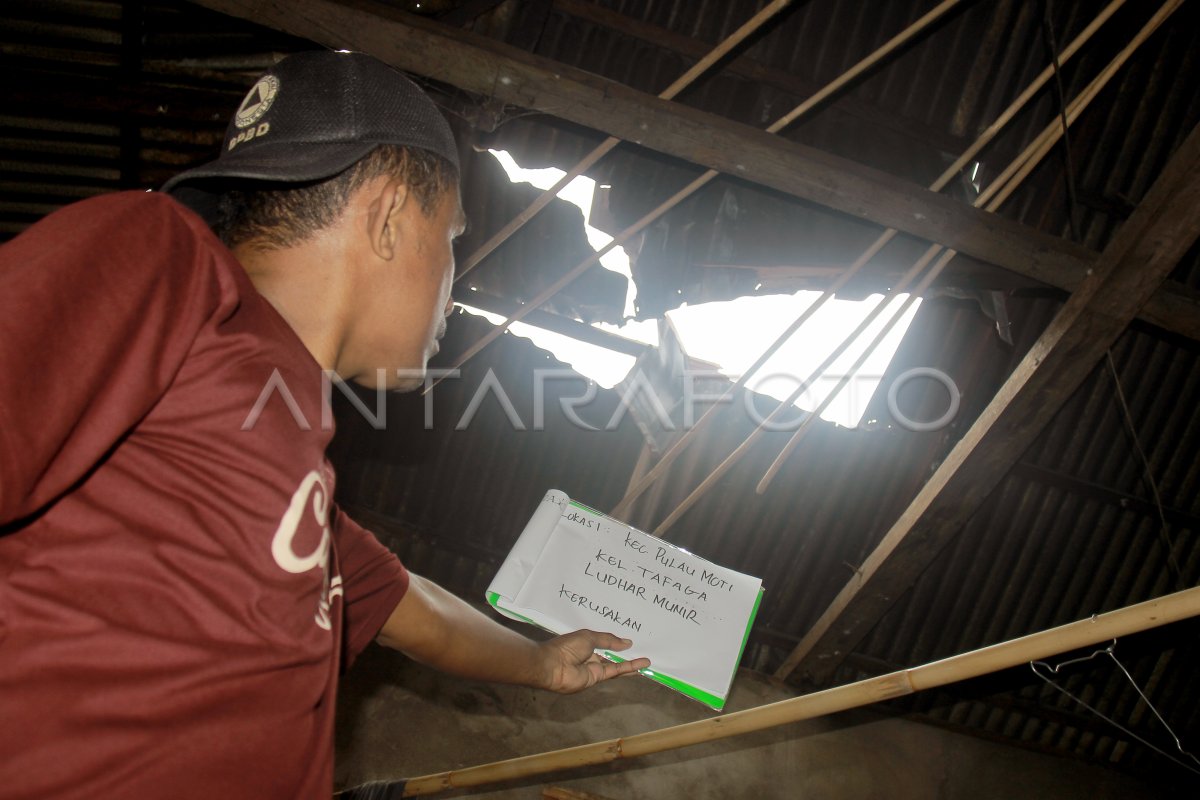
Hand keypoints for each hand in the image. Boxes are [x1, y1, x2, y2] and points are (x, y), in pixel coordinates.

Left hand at [537, 630, 651, 693]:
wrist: (553, 666)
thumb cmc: (566, 647)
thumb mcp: (589, 637)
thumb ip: (609, 640)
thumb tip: (628, 643)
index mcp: (585, 643)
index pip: (603, 642)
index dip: (616, 641)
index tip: (630, 640)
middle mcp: (590, 656)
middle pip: (611, 655)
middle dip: (625, 653)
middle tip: (642, 650)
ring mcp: (594, 668)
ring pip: (616, 665)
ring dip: (631, 663)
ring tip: (647, 660)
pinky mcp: (597, 678)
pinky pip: (615, 672)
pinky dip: (628, 669)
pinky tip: (640, 666)